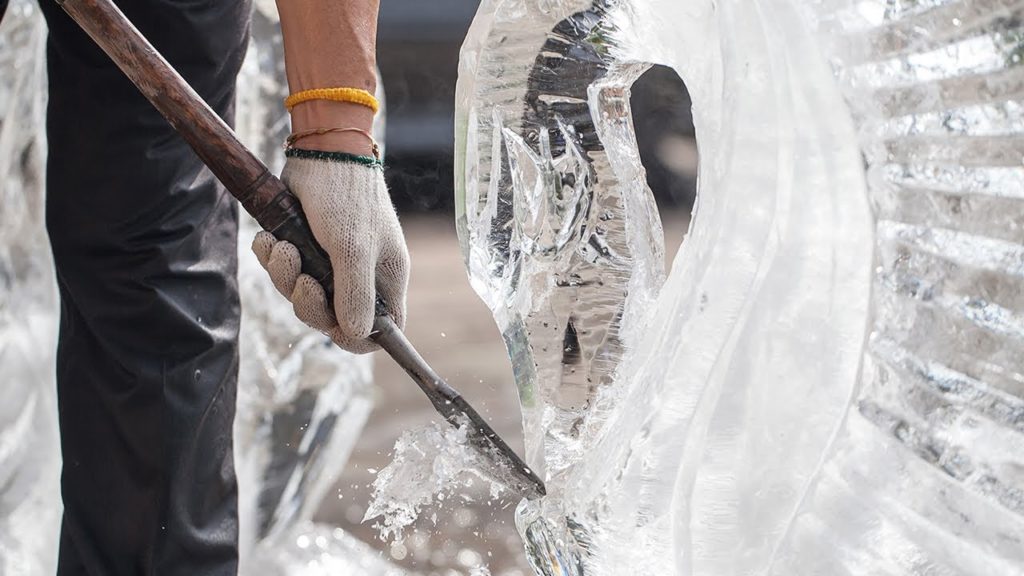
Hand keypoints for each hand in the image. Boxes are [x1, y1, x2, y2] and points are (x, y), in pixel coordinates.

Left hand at [252, 154, 408, 353]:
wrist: (320, 153)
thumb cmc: (346, 198)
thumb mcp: (353, 250)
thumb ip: (356, 296)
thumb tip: (355, 335)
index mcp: (385, 279)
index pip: (382, 330)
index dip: (357, 337)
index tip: (333, 327)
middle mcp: (361, 276)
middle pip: (333, 318)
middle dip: (308, 302)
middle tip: (301, 279)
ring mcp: (332, 263)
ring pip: (302, 295)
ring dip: (283, 276)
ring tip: (279, 247)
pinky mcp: (306, 248)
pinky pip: (284, 273)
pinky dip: (273, 259)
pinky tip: (269, 239)